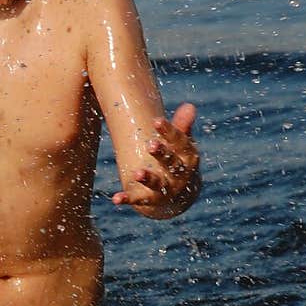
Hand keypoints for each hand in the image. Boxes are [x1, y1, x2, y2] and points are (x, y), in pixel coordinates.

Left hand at [112, 102, 201, 217]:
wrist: (181, 195)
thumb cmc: (178, 160)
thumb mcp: (181, 144)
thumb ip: (181, 127)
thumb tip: (189, 105)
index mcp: (188, 157)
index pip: (180, 142)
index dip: (169, 132)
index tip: (156, 121)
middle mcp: (180, 175)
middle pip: (171, 163)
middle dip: (162, 154)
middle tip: (151, 144)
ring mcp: (166, 189)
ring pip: (157, 184)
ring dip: (147, 178)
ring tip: (137, 173)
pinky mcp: (151, 200)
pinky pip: (139, 200)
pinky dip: (127, 199)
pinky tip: (116, 199)